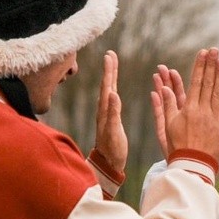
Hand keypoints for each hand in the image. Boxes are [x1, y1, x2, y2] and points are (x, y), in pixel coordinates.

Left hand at [94, 50, 127, 172]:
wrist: (108, 164)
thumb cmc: (112, 150)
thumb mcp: (114, 132)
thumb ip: (114, 113)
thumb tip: (113, 94)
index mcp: (105, 111)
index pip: (108, 86)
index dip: (110, 71)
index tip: (110, 55)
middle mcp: (104, 110)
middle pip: (108, 85)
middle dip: (110, 69)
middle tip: (111, 54)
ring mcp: (106, 115)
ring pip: (109, 91)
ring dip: (111, 77)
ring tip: (112, 65)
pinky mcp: (110, 119)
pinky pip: (111, 99)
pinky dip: (113, 89)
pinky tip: (114, 89)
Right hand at [151, 48, 218, 162]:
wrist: (192, 166)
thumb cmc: (177, 146)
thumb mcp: (167, 126)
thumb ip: (166, 105)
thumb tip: (161, 88)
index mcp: (189, 109)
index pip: (195, 82)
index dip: (199, 66)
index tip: (203, 52)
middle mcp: (203, 112)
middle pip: (208, 84)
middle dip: (211, 65)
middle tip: (215, 50)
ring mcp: (216, 120)